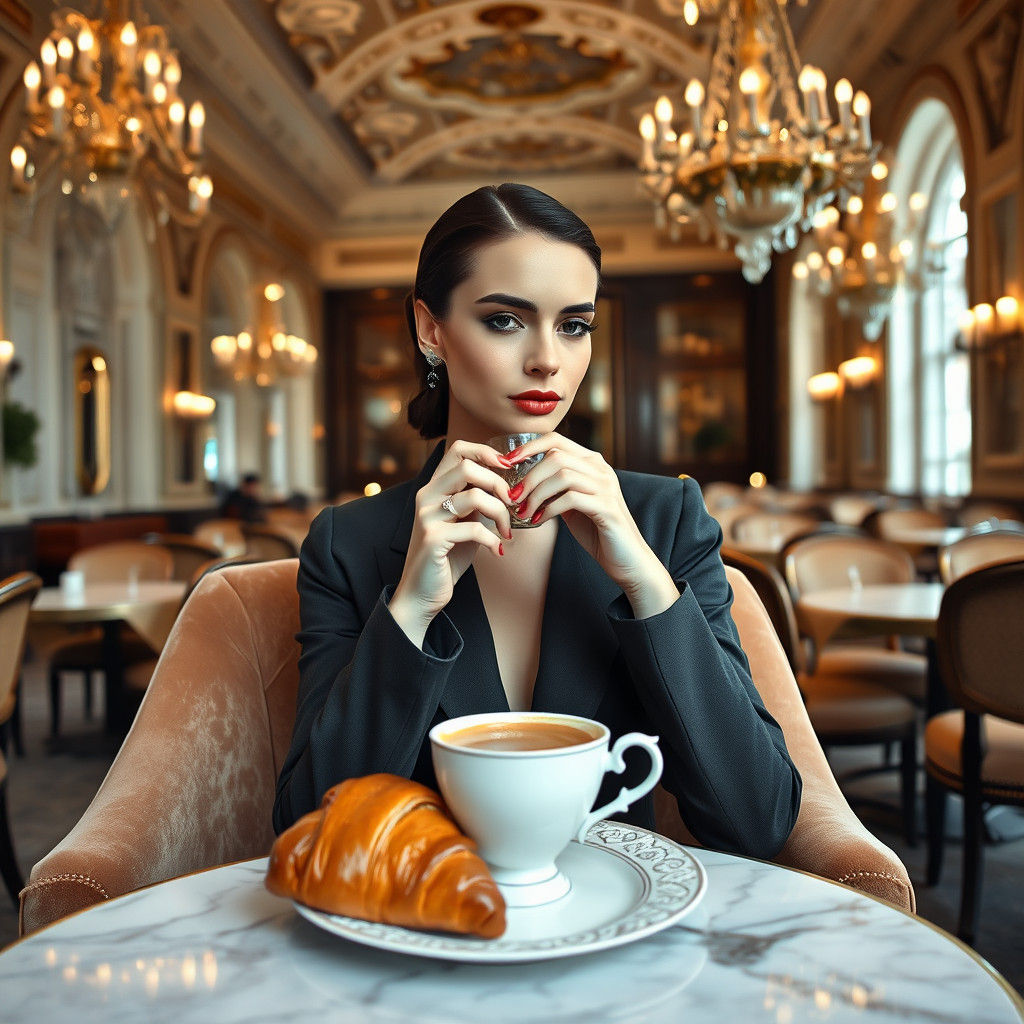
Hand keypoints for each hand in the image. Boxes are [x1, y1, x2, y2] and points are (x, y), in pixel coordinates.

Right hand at [390, 441, 512, 644]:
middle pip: (467, 467)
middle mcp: (426, 496)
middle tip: (512, 502)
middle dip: (498, 483)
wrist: (423, 592)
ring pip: (474, 496)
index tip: (508, 468)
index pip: (457, 450)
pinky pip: (474, 529)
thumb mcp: (464, 522)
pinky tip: (498, 550)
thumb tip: (508, 484)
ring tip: (507, 530)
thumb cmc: (447, 556)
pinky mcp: (433, 539)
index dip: (485, 452)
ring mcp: (427, 516)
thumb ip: (478, 501)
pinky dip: (493, 539)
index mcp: (434, 487)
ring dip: (500, 513)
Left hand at [506, 433, 678, 616]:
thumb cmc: (597, 531)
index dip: (529, 447)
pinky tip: (539, 521)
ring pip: (562, 475)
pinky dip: (549, 509)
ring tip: (524, 512)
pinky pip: (571, 498)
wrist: (627, 559)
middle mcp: (601, 470)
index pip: (556, 441)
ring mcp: (606, 487)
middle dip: (529, 477)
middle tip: (513, 497)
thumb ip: (555, 489)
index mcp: (592, 463)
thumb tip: (522, 483)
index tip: (507, 462)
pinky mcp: (607, 507)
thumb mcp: (572, 504)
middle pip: (556, 457)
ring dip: (537, 494)